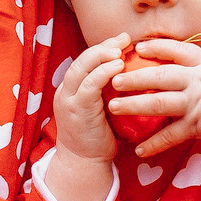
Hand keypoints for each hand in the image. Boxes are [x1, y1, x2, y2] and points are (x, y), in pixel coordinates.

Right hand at [37, 34, 132, 200]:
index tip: (122, 40)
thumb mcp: (102, 110)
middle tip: (124, 38)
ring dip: (102, 55)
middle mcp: (66, 91)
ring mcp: (69, 99)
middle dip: (103, 45)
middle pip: (82, 59)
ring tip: (120, 48)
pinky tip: (117, 66)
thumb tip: (134, 77)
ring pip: (82, 68)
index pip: (86, 61)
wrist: (84, 163)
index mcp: (71, 89)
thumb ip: (109, 93)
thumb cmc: (98, 138)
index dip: (103, 47)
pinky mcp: (76, 109)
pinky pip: (89, 85)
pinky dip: (102, 72)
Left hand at [108, 38, 200, 158]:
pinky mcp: (197, 126)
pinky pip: (170, 135)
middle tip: (113, 78)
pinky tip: (139, 149)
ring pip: (157, 103)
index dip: (157, 48)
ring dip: (133, 105)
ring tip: (114, 107)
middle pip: (158, 76)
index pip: (177, 50)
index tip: (139, 46)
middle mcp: (197, 82)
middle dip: (134, 77)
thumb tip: (197, 71)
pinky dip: (153, 143)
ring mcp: (195, 104)